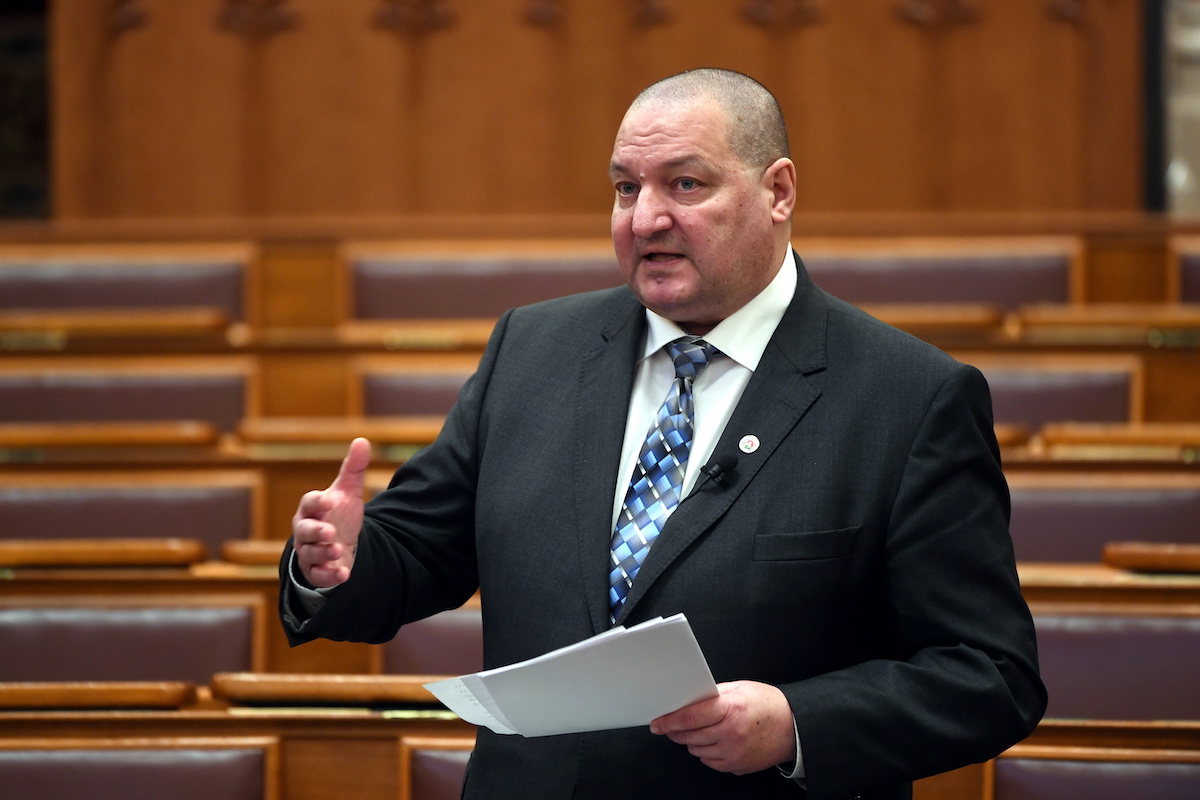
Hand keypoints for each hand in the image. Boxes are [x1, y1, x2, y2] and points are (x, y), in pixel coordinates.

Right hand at [292, 437, 371, 587]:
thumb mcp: (347, 491)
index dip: (316, 502)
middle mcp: (305, 531)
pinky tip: (344, 574)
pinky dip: (329, 576)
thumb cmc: (338, 513)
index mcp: (311, 509)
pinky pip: (318, 575)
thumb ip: (353, 468)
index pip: (308, 503)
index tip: (327, 499)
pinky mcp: (317, 571)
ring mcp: (309, 552)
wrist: (339, 542)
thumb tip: (362, 440)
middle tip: (329, 531)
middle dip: (315, 531)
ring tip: (338, 550)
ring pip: (310, 553)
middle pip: (304, 531)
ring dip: (323, 553)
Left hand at [649, 681, 795, 774]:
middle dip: (676, 731)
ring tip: (702, 729)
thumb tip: (688, 699)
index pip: (689, 718)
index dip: (669, 721)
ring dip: (692, 741)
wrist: (792, 727)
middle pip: (689, 736)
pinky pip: (710, 762)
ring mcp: (734, 753)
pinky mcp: (737, 766)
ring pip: (697, 750)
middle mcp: (730, 734)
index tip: (657, 723)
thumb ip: (713, 694)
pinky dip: (706, 752)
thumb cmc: (768, 705)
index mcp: (730, 710)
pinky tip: (714, 741)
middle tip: (671, 725)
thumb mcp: (739, 688)